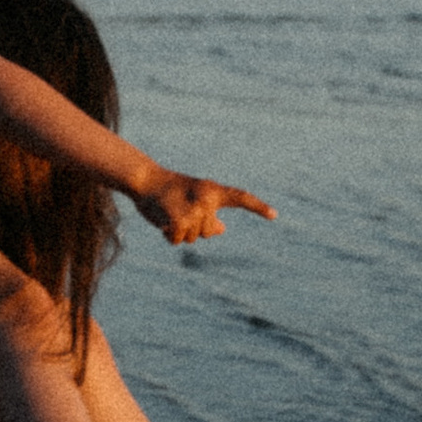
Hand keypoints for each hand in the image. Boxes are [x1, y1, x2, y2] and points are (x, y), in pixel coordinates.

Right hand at [136, 172, 276, 246]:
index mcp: (214, 191)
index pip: (240, 198)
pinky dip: (169, 236)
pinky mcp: (179, 220)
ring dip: (179, 232)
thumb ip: (209, 214)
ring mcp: (194, 210)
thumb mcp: (194, 198)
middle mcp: (207, 200)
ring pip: (193, 238)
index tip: (274, 215)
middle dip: (194, 228)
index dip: (258, 207)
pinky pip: (179, 241)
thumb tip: (221, 229)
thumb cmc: (171, 191)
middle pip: (208, 231)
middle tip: (178, 211)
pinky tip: (162, 221)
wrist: (147, 180)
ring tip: (169, 213)